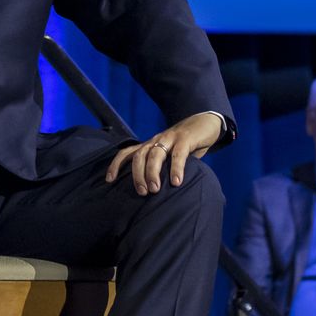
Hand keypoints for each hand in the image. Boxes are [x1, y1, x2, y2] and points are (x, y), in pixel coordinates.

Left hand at [104, 111, 223, 194]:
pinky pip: (178, 154)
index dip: (116, 165)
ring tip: (154, 190)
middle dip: (137, 175)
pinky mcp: (185, 139)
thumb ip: (162, 167)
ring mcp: (170, 138)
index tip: (109, 180)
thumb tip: (152, 189)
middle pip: (139, 156)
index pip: (127, 152)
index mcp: (150, 144)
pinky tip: (176, 182)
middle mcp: (156, 140)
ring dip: (152, 173)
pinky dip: (176, 168)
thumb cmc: (186, 144)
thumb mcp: (169, 154)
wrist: (206, 123)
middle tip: (141, 192)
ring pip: (155, 155)